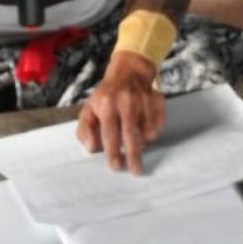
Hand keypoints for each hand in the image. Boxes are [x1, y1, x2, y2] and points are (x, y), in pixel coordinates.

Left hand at [76, 51, 163, 172]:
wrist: (129, 73)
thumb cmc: (106, 96)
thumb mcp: (89, 109)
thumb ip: (84, 129)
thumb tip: (91, 147)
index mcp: (107, 104)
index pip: (110, 134)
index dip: (113, 153)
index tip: (116, 166)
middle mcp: (126, 102)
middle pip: (132, 136)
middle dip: (133, 156)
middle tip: (135, 170)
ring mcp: (144, 100)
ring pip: (147, 132)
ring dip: (142, 143)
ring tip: (136, 144)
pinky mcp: (158, 101)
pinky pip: (158, 125)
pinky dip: (152, 133)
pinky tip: (145, 130)